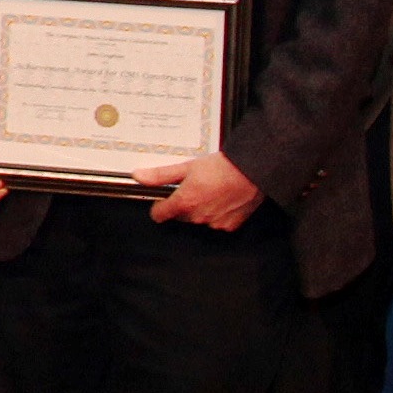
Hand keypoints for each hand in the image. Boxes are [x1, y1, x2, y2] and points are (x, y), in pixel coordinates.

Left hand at [136, 149, 264, 230]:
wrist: (252, 170)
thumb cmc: (223, 167)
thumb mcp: (187, 167)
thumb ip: (160, 175)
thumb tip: (139, 176)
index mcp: (184, 203)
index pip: (159, 214)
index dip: (159, 206)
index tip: (163, 200)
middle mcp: (197, 217)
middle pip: (180, 215)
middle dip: (183, 204)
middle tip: (195, 187)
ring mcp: (213, 223)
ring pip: (198, 219)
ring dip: (201, 209)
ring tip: (211, 191)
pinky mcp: (229, 226)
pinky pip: (216, 223)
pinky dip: (217, 214)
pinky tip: (222, 199)